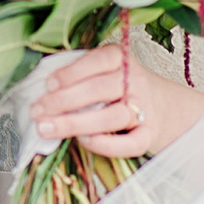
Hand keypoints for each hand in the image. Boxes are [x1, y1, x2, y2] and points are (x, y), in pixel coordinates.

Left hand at [29, 45, 203, 157]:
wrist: (167, 107)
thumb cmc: (122, 86)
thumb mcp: (105, 70)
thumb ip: (80, 73)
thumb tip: (40, 86)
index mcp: (121, 59)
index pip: (98, 60)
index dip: (72, 72)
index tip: (48, 84)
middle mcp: (135, 81)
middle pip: (99, 89)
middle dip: (63, 100)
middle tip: (37, 110)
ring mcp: (144, 109)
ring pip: (110, 117)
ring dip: (75, 123)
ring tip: (47, 128)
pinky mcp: (149, 135)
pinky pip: (129, 144)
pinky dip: (105, 145)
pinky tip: (83, 142)